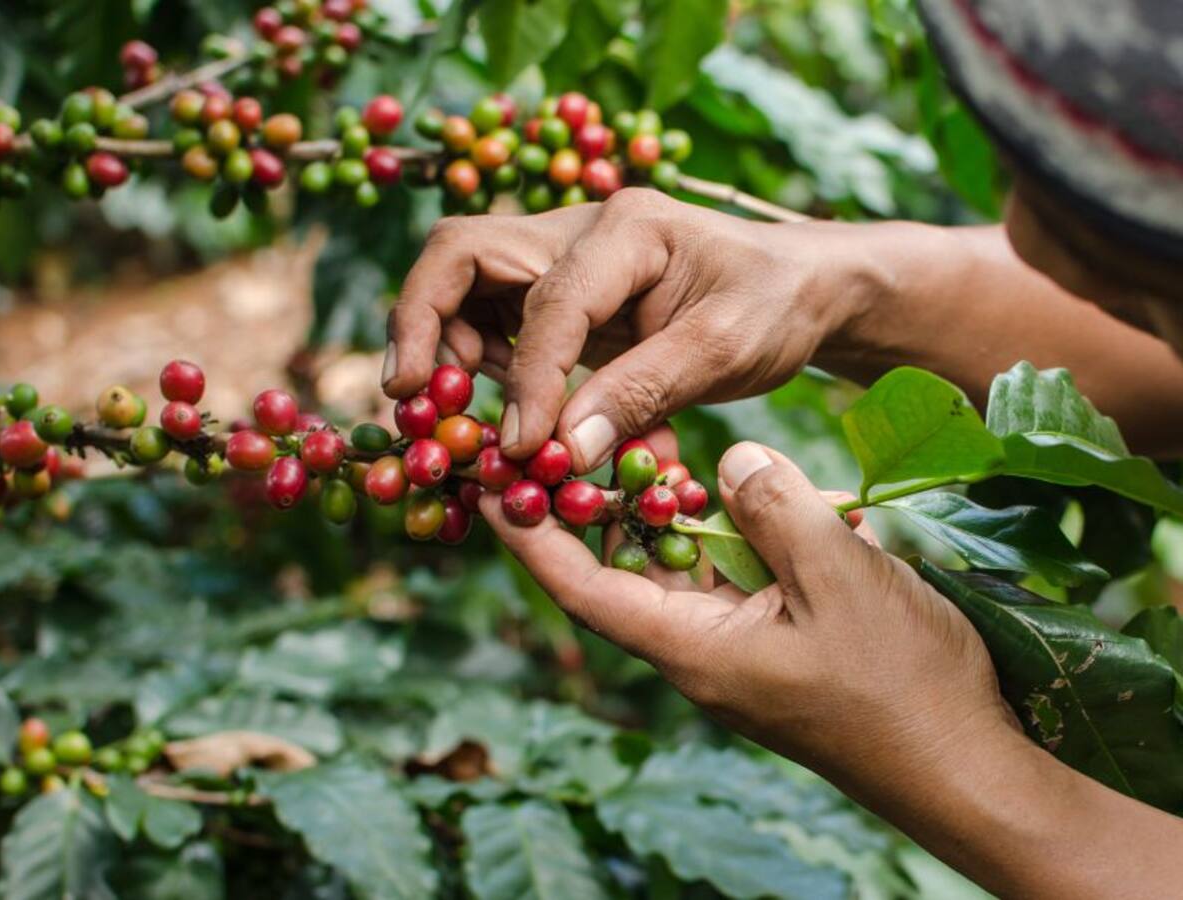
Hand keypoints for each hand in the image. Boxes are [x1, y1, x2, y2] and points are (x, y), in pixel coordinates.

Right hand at [383, 189, 880, 469]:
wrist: (801, 287)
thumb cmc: (775, 306)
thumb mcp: (725, 350)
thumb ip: (642, 394)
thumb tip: (562, 452)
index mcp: (626, 229)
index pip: (548, 300)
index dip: (528, 379)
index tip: (522, 448)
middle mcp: (579, 231)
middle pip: (461, 254)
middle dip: (422, 323)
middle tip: (409, 399)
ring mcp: (564, 259)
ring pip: (464, 285)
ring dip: (443, 346)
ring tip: (450, 414)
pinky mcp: (563, 295)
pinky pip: (494, 321)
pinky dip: (481, 365)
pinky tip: (502, 411)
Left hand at [479, 437, 1015, 800]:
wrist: (967, 765)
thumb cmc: (902, 684)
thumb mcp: (838, 577)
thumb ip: (774, 508)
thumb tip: (730, 460)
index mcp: (692, 648)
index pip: (583, 587)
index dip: (532, 536)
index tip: (490, 484)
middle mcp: (700, 651)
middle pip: (623, 571)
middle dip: (598, 506)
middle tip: (574, 438)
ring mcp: (738, 650)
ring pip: (680, 570)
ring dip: (670, 514)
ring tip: (653, 449)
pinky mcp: (776, 644)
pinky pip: (731, 579)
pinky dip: (729, 534)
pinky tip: (749, 493)